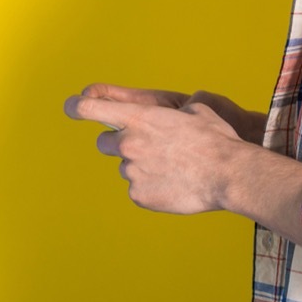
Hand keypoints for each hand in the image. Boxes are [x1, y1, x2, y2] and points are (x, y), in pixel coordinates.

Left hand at [64, 88, 244, 213]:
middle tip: (147, 146)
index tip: (72, 106)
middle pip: (104, 142)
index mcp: (140, 118)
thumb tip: (174, 114)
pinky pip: (138, 188)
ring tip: (174, 167)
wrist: (228, 174)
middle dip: (120, 142)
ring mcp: (132, 172)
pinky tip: (176, 182)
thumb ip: (172, 112)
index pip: (89, 108)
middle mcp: (129, 144)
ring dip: (143, 165)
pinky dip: (152, 185)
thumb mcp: (197, 111)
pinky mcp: (138, 196)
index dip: (76, 106)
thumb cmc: (216, 140)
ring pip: (127, 167)